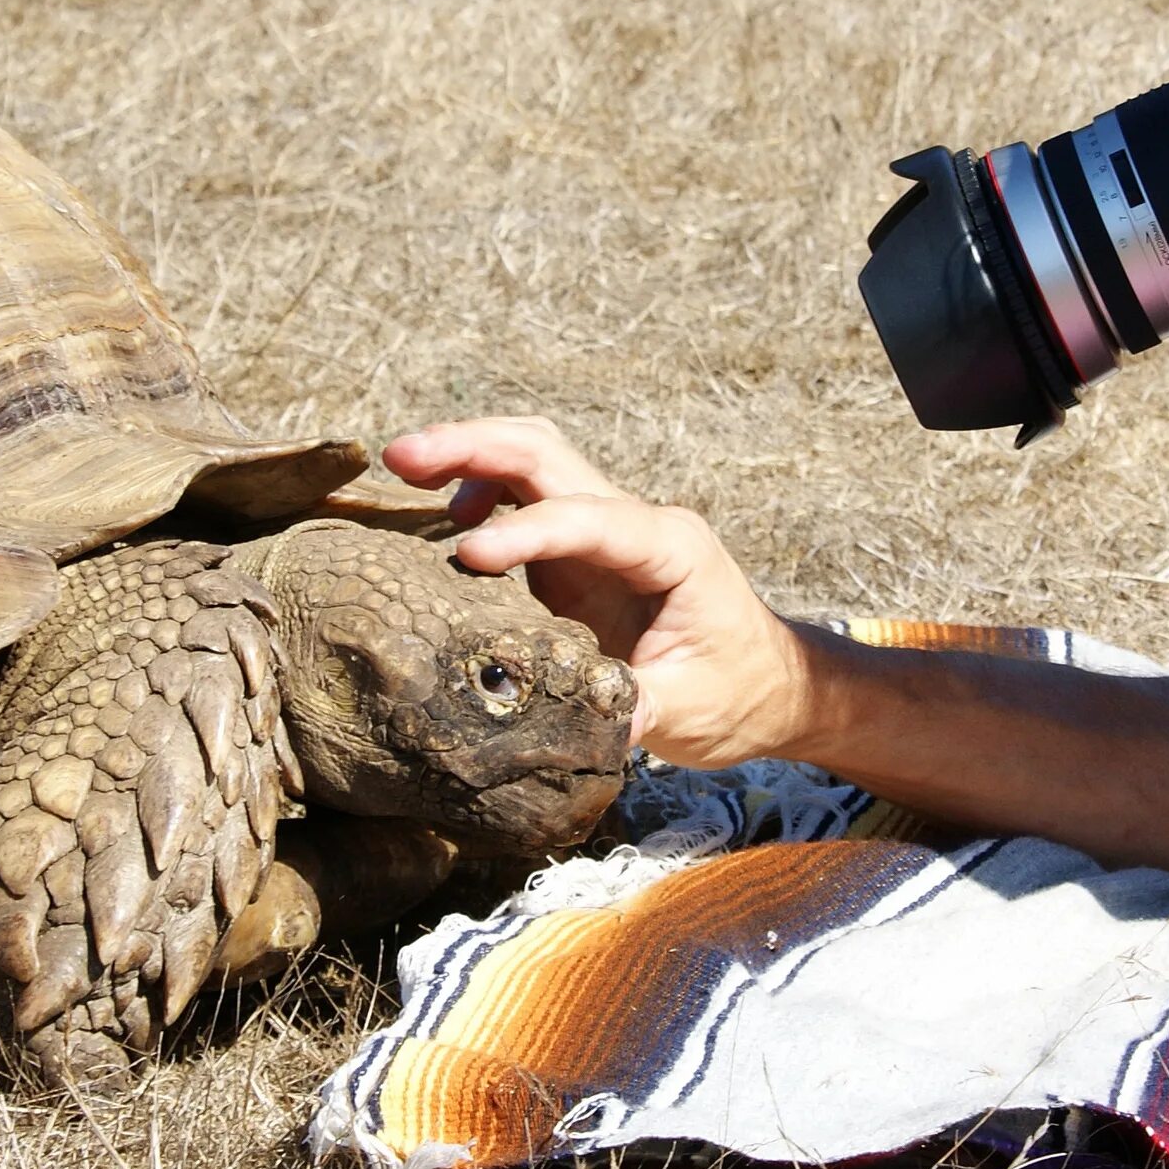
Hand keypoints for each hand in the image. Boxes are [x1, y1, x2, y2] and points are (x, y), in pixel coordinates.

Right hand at [381, 418, 812, 768]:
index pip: (588, 519)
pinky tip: (447, 521)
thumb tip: (581, 723)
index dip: (526, 531)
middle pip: (547, 455)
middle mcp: (635, 524)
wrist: (767, 687)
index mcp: (670, 547)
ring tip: (404, 466)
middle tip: (402, 455)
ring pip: (532, 462)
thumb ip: (636, 709)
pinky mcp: (577, 558)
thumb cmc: (738, 693)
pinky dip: (480, 493)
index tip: (468, 554)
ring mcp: (603, 535)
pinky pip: (523, 503)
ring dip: (469, 454)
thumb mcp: (691, 710)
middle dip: (475, 445)